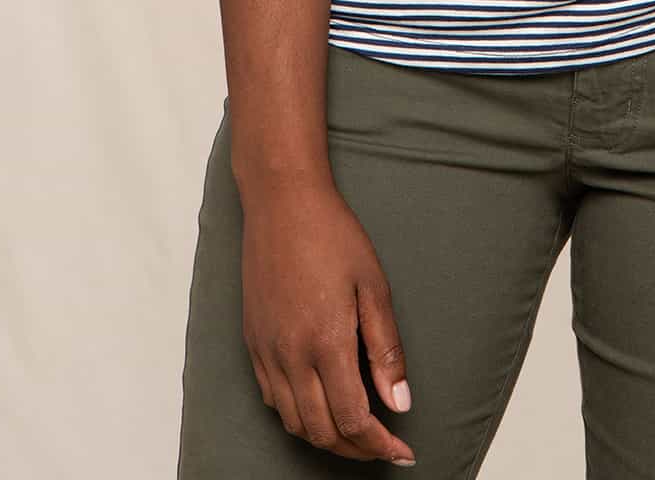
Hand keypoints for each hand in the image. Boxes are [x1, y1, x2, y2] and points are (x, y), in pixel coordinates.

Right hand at [239, 174, 417, 464]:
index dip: (379, 445)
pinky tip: (319, 403)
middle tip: (384, 447)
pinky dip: (297, 415)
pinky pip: (272, 399)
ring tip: (356, 432)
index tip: (402, 451)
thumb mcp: (374, 285)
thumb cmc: (333, 235)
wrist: (282, 202)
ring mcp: (267, 351)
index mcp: (326, 342)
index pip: (352, 419)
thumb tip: (400, 403)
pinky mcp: (252, 342)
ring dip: (326, 437)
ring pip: (294, 422)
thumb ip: (386, 350)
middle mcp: (291, 356)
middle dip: (356, 449)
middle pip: (321, 431)